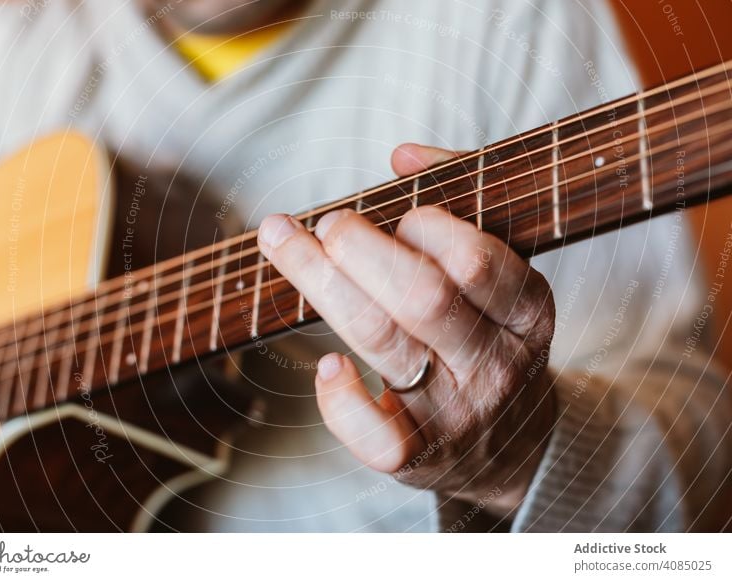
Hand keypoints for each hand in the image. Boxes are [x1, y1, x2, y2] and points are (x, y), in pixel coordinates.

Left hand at [257, 143, 556, 512]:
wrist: (513, 442)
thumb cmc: (491, 335)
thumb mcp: (504, 271)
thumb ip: (463, 202)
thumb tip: (402, 155)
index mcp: (526, 311)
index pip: (476, 263)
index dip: (427, 229)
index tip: (398, 215)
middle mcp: (495, 363)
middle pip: (421, 300)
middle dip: (361, 251)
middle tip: (327, 223)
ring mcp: (457, 413)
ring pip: (383, 344)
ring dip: (323, 285)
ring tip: (284, 242)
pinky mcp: (420, 456)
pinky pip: (377, 438)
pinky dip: (341, 402)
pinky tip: (326, 366)